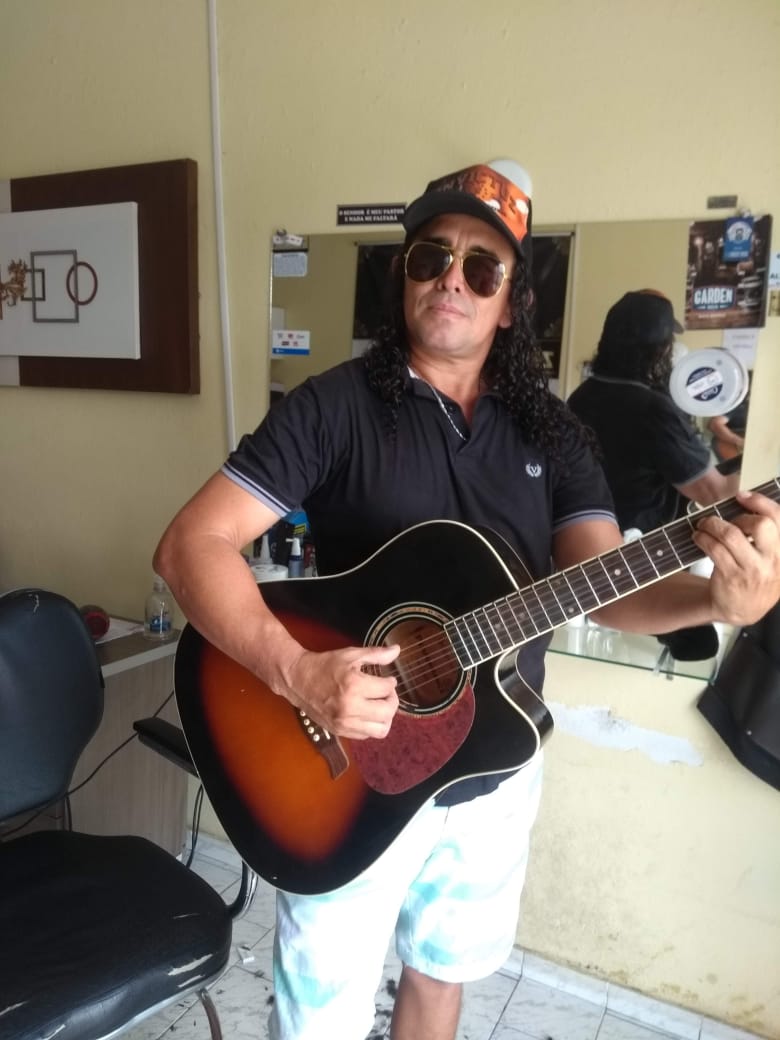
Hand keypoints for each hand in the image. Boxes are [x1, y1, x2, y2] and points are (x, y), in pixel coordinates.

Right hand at [282, 643, 400, 739]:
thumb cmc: (325, 665)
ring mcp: (344, 723)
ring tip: (379, 705)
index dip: (391, 682)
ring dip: (385, 717)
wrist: (298, 679)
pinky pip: (366, 736)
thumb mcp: (351, 655)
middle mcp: (350, 708)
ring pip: (381, 730)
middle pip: (388, 712)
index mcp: (354, 685)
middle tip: (386, 693)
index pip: (387, 689)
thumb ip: (376, 654)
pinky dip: (371, 725)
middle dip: (392, 701)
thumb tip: (397, 650)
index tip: (387, 679)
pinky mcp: (339, 731)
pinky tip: (367, 713)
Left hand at [693, 490, 779, 625]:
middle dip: (737, 516)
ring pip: (731, 535)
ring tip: (704, 525)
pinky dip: (703, 538)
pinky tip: (699, 537)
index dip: (760, 502)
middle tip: (724, 519)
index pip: (779, 518)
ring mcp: (752, 570)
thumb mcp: (772, 559)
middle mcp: (773, 560)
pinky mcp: (731, 577)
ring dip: (712, 525)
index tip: (743, 496)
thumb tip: (746, 503)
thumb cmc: (755, 577)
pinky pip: (715, 549)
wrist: (743, 610)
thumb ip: (768, 537)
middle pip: (760, 525)